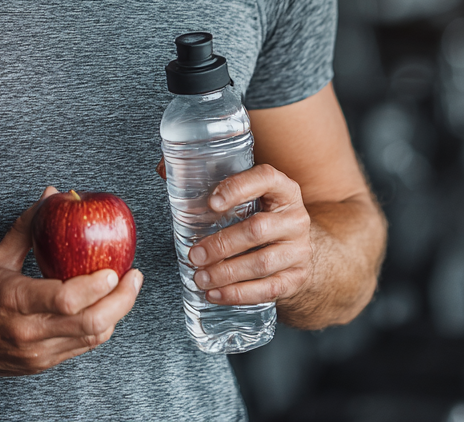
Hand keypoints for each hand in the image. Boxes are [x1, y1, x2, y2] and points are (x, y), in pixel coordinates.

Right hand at [0, 187, 142, 375]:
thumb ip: (28, 224)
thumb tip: (51, 193)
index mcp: (15, 300)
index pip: (65, 299)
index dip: (95, 287)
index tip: (114, 269)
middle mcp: (28, 332)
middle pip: (89, 324)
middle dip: (121, 301)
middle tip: (134, 277)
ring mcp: (37, 353)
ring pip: (91, 339)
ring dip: (116, 314)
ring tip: (126, 289)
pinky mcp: (42, 365)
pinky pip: (81, 347)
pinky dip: (99, 327)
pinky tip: (107, 307)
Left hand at [187, 164, 311, 307]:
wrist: (295, 246)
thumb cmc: (260, 213)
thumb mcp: (246, 192)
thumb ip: (208, 178)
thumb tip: (163, 170)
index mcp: (282, 189)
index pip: (265, 178)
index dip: (239, 188)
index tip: (212, 202)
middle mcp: (295, 217)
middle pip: (257, 229)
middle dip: (221, 244)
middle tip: (193, 254)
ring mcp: (300, 249)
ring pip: (262, 263)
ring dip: (226, 273)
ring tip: (200, 277)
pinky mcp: (297, 277)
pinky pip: (268, 289)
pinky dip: (239, 294)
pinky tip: (216, 293)